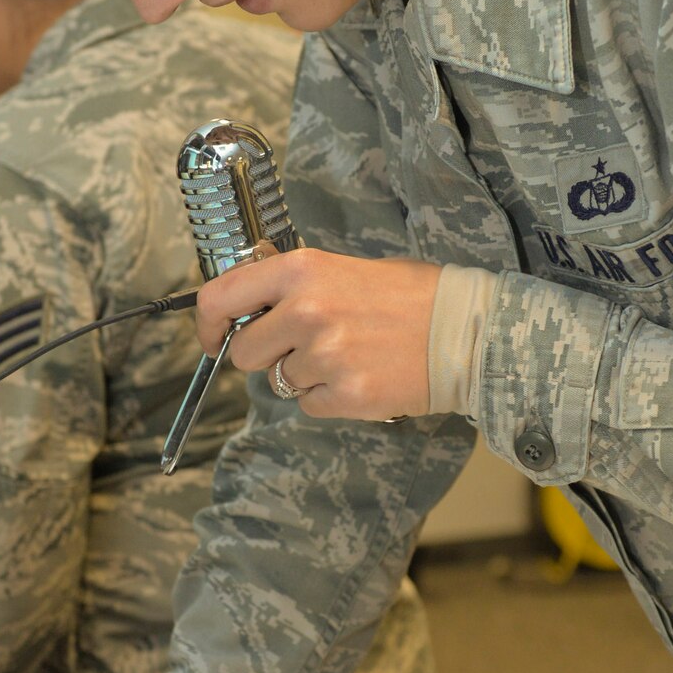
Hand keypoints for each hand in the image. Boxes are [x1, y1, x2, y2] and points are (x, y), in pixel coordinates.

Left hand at [197, 246, 440, 420]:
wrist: (465, 331)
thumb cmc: (409, 295)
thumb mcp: (343, 267)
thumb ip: (292, 283)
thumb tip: (247, 303)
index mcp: (301, 270)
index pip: (219, 298)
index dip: (208, 324)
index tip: (214, 337)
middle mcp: (306, 310)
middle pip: (245, 352)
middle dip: (266, 355)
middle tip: (304, 346)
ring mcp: (325, 356)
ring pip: (280, 382)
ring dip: (305, 375)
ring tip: (350, 355)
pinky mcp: (344, 394)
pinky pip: (309, 405)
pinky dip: (329, 397)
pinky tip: (362, 374)